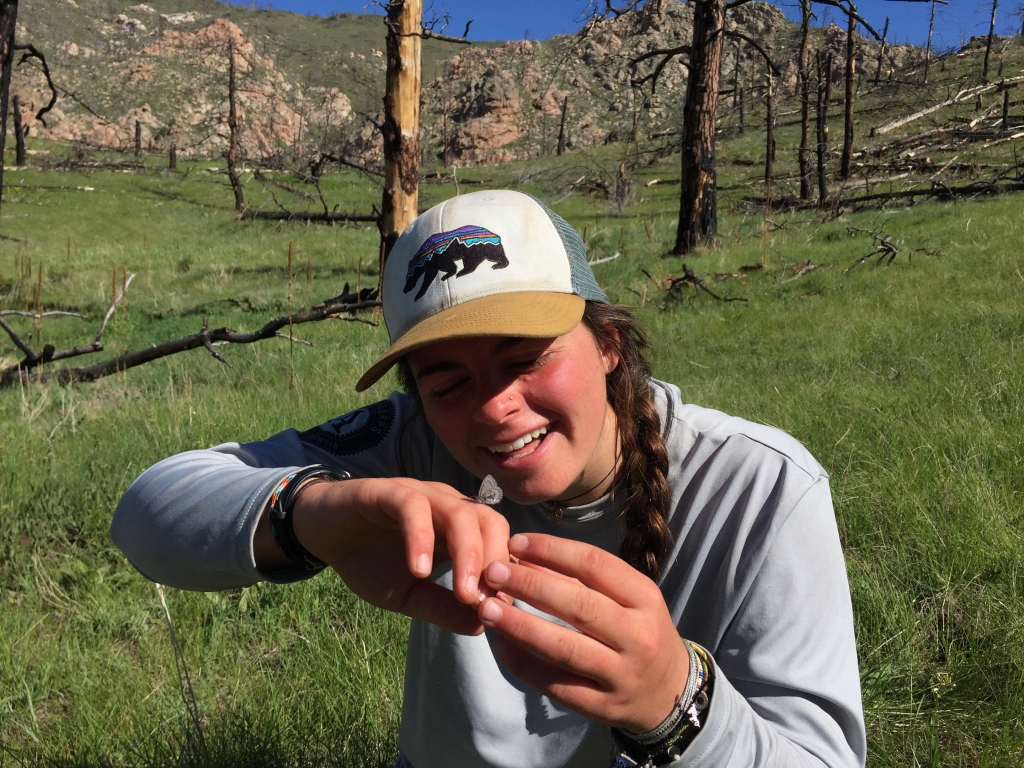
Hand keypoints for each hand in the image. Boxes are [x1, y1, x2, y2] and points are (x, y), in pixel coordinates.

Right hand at [285, 478, 510, 634]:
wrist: (322, 533)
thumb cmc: (369, 560)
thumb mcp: (408, 595)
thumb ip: (442, 607)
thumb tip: (481, 627)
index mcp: (458, 529)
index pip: (500, 542)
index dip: (506, 576)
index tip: (502, 613)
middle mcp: (446, 505)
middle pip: (491, 522)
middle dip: (495, 564)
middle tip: (486, 604)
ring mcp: (420, 495)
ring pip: (460, 513)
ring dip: (468, 554)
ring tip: (463, 594)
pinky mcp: (388, 491)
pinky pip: (413, 507)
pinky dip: (421, 538)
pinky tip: (419, 570)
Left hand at [476, 533, 688, 732]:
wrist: (671, 692)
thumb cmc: (639, 631)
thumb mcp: (630, 598)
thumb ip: (584, 579)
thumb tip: (525, 556)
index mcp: (645, 598)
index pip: (595, 565)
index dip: (552, 551)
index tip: (516, 542)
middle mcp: (637, 636)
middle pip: (578, 606)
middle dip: (531, 585)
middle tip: (493, 571)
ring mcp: (621, 675)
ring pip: (564, 649)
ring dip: (520, 626)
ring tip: (487, 608)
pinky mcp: (602, 707)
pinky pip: (557, 685)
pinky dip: (525, 665)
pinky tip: (501, 645)